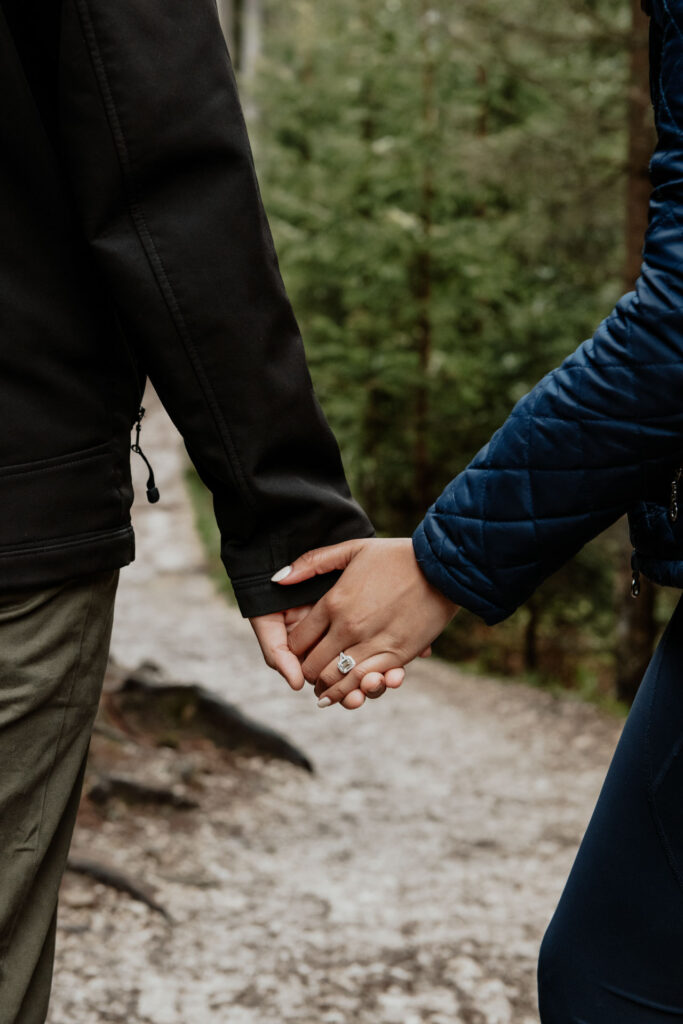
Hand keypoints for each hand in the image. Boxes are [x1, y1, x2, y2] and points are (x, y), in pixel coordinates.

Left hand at [272, 538, 457, 706]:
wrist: (442, 567)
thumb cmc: (397, 555)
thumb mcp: (352, 549)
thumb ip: (312, 563)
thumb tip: (277, 579)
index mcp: (334, 602)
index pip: (299, 640)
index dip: (294, 651)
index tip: (297, 653)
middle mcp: (349, 627)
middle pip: (314, 665)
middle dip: (308, 673)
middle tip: (309, 675)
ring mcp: (373, 643)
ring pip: (337, 680)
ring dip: (327, 689)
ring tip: (322, 693)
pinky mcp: (396, 656)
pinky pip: (365, 681)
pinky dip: (352, 692)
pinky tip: (346, 695)